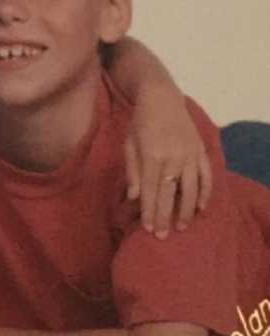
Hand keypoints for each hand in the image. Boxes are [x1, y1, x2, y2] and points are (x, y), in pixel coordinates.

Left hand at [124, 90, 212, 238]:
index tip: (148, 229)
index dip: (149, 211)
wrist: (161, 99)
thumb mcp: (129, 144)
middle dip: (165, 217)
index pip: (150, 191)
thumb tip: (134, 197)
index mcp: (152, 156)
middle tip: (162, 236)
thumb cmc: (140, 123)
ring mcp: (190, 155)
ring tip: (181, 227)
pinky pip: (206, 177)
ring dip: (186, 210)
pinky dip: (205, 193)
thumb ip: (133, 171)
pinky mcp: (201, 151)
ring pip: (190, 189)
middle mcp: (173, 158)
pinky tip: (201, 208)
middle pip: (169, 194)